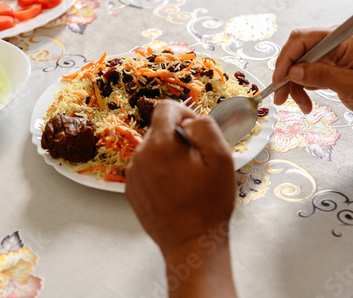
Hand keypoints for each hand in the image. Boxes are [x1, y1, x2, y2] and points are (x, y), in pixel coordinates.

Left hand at [125, 99, 237, 296]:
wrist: (192, 243)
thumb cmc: (209, 203)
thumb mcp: (221, 159)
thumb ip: (205, 127)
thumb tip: (189, 120)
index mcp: (160, 145)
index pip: (165, 108)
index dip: (184, 112)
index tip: (195, 129)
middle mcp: (140, 156)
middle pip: (158, 129)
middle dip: (177, 137)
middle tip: (196, 161)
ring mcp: (133, 174)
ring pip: (152, 149)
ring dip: (168, 155)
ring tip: (186, 178)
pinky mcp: (131, 190)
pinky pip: (145, 167)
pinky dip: (159, 171)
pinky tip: (174, 189)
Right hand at [273, 27, 352, 115]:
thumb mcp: (350, 86)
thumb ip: (321, 75)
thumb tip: (293, 72)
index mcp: (340, 40)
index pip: (302, 39)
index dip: (286, 59)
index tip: (279, 80)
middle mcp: (330, 43)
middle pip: (295, 53)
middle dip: (286, 76)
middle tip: (281, 98)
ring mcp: (326, 54)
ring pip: (296, 66)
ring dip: (294, 87)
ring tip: (303, 106)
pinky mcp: (324, 65)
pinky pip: (303, 74)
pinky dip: (300, 89)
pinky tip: (307, 102)